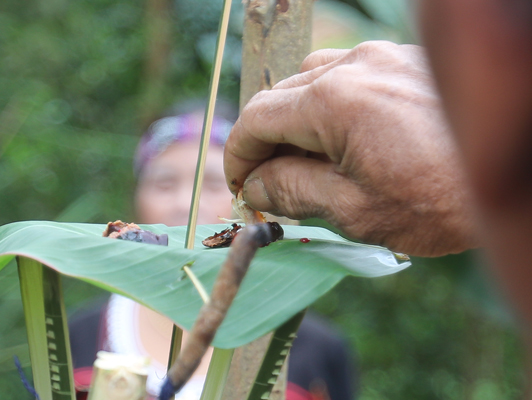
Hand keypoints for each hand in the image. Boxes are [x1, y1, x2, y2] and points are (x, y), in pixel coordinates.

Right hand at [224, 41, 477, 256]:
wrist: (521, 172)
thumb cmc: (443, 201)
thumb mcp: (356, 210)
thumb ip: (293, 191)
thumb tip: (254, 184)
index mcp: (334, 100)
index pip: (257, 120)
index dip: (238, 155)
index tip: (241, 186)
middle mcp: (356, 64)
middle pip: (282, 96)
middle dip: (268, 140)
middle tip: (274, 184)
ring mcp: (386, 57)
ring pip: (314, 79)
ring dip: (300, 118)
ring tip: (313, 162)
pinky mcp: (409, 62)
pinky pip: (352, 74)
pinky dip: (335, 105)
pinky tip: (352, 141)